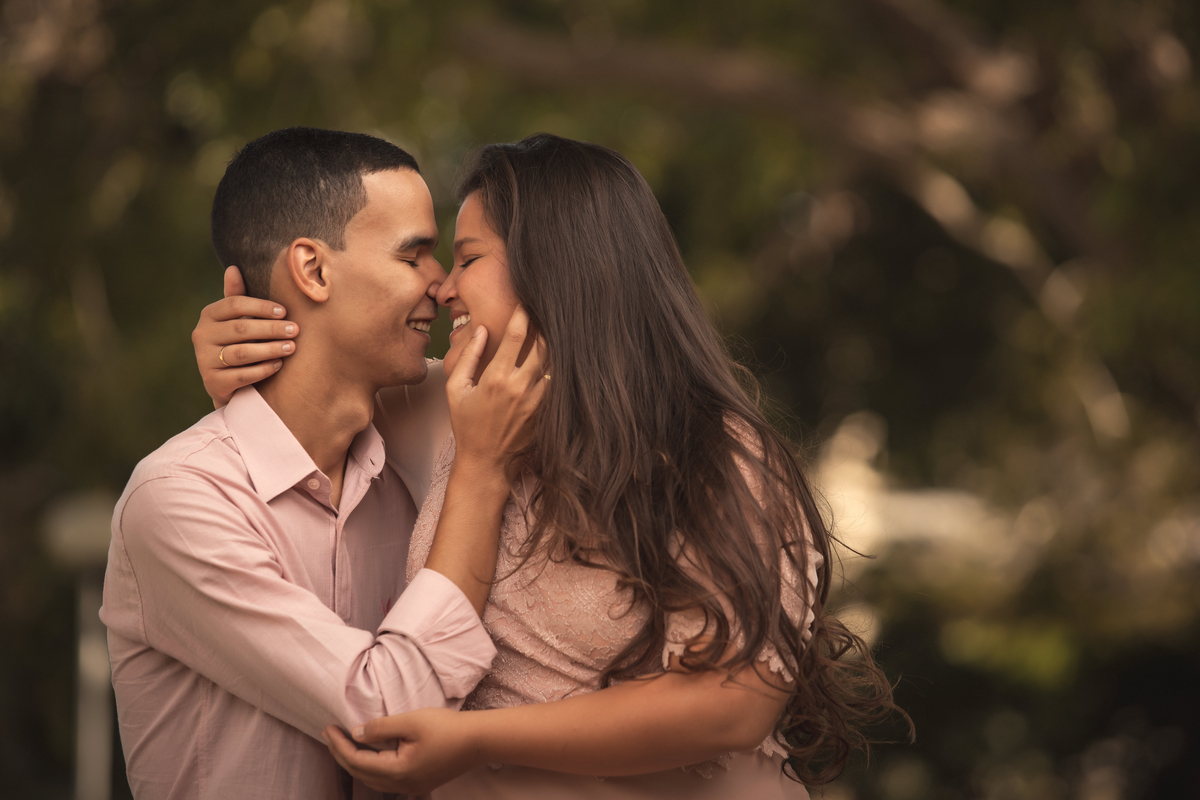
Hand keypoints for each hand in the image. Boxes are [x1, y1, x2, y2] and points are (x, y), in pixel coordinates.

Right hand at [191, 266, 299, 406]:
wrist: (226, 382)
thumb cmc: (236, 341)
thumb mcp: (236, 319)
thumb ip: (236, 296)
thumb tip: (234, 268)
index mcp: (208, 315)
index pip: (234, 304)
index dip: (261, 307)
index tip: (285, 311)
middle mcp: (202, 336)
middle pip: (241, 328)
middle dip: (271, 329)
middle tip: (295, 330)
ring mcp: (205, 360)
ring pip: (242, 353)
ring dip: (271, 349)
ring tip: (292, 347)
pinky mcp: (213, 382)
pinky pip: (242, 375)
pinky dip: (263, 369)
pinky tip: (279, 364)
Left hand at [322, 708, 481, 794]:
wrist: (478, 741)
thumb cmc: (446, 727)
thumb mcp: (411, 721)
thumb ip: (381, 728)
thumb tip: (356, 733)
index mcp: (397, 771)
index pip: (357, 761)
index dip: (339, 745)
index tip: (328, 727)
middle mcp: (401, 784)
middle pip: (361, 774)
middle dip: (342, 754)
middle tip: (330, 734)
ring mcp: (411, 786)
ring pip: (373, 780)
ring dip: (355, 762)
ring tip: (344, 744)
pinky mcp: (419, 782)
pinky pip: (386, 780)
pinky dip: (371, 767)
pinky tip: (370, 754)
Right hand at [446, 306, 547, 473]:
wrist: (485, 461)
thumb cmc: (466, 424)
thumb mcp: (456, 389)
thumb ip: (469, 356)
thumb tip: (483, 330)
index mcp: (496, 377)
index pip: (517, 336)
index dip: (524, 314)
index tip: (527, 302)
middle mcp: (520, 386)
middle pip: (542, 345)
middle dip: (544, 326)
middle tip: (546, 311)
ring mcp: (536, 400)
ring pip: (552, 364)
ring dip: (552, 347)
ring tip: (554, 331)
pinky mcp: (545, 411)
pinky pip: (555, 383)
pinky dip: (555, 370)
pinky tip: (556, 360)